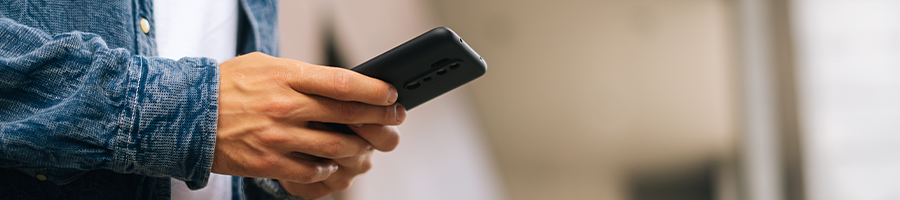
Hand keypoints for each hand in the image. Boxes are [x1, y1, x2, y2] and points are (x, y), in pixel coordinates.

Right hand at [211, 52, 403, 190]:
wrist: (185, 115)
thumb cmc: (228, 86)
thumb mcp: (265, 65)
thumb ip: (301, 74)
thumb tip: (338, 83)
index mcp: (287, 76)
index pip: (342, 83)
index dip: (373, 91)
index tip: (391, 94)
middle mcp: (285, 106)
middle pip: (347, 115)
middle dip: (379, 117)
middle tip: (395, 118)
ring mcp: (277, 137)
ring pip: (335, 147)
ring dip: (358, 148)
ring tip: (366, 145)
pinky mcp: (268, 163)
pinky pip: (310, 171)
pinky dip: (326, 169)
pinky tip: (330, 164)